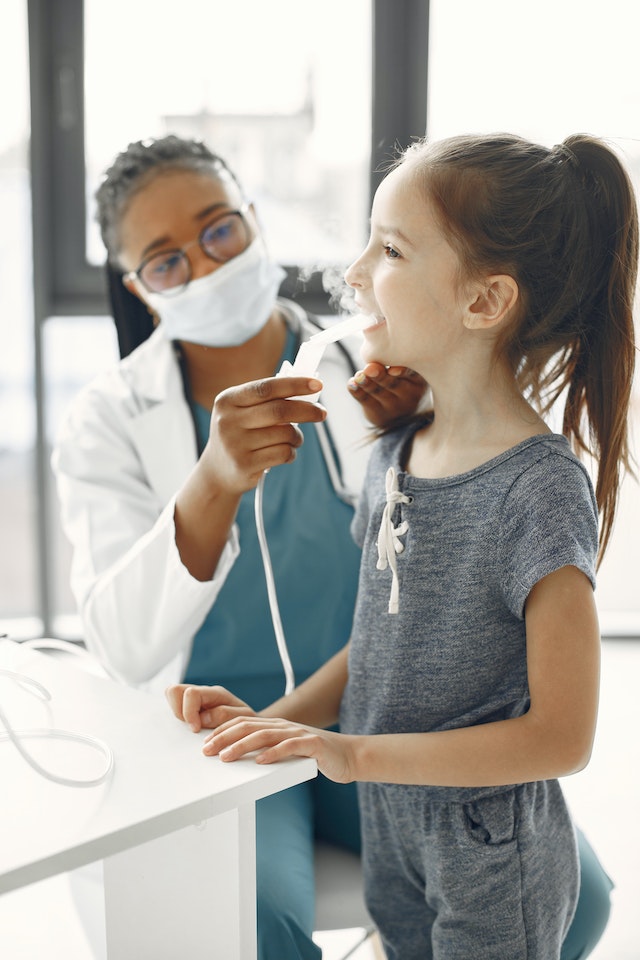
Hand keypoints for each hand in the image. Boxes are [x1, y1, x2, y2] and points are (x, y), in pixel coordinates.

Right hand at [165, 683, 255, 732]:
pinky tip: (191, 724)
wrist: (249, 724)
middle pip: (174, 690)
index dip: (188, 713)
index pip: (191, 694)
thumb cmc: (247, 721)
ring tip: (192, 725)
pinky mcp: (190, 705)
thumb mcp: (242, 718)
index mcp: (215, 693)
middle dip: (178, 711)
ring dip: (177, 712)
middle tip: (192, 726)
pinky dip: (178, 714)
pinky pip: (174, 704)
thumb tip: (202, 717)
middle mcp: (203, 692)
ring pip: (171, 694)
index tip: (196, 729)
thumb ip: (224, 715)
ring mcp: (195, 698)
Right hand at [202, 376, 327, 493]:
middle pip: (279, 410)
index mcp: (228, 400)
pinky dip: (292, 452)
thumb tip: (308, 390)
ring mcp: (235, 444)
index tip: (317, 385)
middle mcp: (228, 421)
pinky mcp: (244, 465)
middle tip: (322, 413)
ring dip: (297, 436)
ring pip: (284, 433)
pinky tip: (286, 452)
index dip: (294, 385)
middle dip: (306, 410)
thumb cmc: (240, 435)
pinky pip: (283, 453)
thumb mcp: (243, 412)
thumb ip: (269, 400)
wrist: (217, 472)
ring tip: (293, 439)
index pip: (266, 388)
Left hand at [202, 715, 356, 782]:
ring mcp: (298, 733)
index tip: (204, 742)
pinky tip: (261, 761)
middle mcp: (284, 726)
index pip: (243, 723)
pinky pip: (289, 747)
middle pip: (248, 726)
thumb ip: (266, 748)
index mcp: (275, 725)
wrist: (348, 756)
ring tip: (226, 757)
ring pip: (264, 735)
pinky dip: (273, 753)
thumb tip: (236, 756)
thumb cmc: (313, 755)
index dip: (222, 731)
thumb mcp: (286, 750)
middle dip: (224, 737)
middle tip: (206, 750)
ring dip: (242, 745)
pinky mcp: (312, 744)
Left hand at [347, 363, 427, 427]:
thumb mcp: (405, 371)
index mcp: (418, 381)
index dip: (402, 372)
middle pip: (393, 384)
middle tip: (369, 369)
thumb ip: (391, 363)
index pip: (412, 374)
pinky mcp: (378, 414)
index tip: (392, 370)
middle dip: (380, 376)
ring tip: (359, 376)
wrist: (401, 412)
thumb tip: (371, 365)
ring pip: (378, 392)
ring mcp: (394, 407)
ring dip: (367, 383)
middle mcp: (409, 396)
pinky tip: (351, 384)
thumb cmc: (403, 380)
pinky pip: (366, 401)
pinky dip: (357, 391)